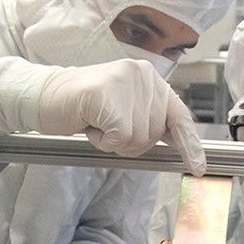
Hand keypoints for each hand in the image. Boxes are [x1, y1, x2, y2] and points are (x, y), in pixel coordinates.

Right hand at [36, 59, 205, 175]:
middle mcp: (144, 75)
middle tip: (106, 128)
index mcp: (151, 79)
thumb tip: (177, 145)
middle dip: (130, 143)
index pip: (178, 116)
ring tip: (96, 123)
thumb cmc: (85, 109)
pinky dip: (103, 141)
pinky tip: (90, 125)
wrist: (45, 97)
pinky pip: (120, 137)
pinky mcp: (108, 93)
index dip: (189, 144)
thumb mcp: (124, 111)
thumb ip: (149, 121)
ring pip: (137, 139)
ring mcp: (126, 81)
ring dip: (113, 142)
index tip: (198, 167)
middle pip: (153, 135)